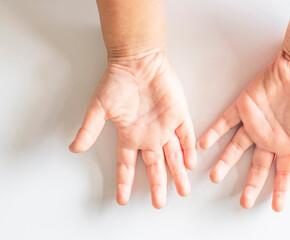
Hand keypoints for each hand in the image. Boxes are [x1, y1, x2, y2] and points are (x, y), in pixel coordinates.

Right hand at [69, 49, 196, 207]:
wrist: (137, 61)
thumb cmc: (117, 81)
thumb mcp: (99, 108)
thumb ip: (89, 129)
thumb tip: (74, 148)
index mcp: (129, 135)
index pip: (127, 165)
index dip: (125, 182)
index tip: (122, 199)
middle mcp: (148, 135)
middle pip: (154, 166)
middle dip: (158, 186)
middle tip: (159, 203)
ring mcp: (165, 126)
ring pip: (174, 156)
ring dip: (178, 173)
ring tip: (183, 190)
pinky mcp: (179, 115)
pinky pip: (186, 136)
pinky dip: (189, 149)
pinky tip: (191, 163)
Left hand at [199, 52, 289, 210]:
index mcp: (286, 143)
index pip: (283, 172)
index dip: (281, 190)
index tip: (276, 207)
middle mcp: (268, 136)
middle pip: (258, 166)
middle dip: (251, 184)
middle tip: (243, 202)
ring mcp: (254, 123)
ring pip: (236, 147)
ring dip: (225, 161)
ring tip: (214, 177)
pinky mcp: (242, 107)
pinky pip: (225, 123)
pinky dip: (213, 132)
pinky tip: (204, 144)